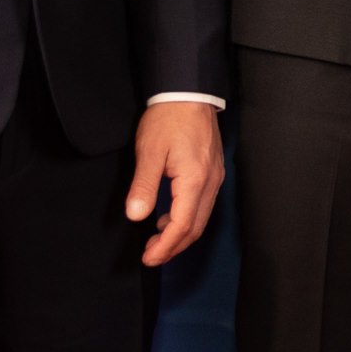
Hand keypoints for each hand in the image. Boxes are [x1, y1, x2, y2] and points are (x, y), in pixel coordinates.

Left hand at [124, 100, 225, 266]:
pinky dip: (187, 218)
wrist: (188, 93)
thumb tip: (136, 214)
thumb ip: (143, 186)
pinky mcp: (212, 172)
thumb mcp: (149, 152)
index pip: (182, 226)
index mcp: (194, 181)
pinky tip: (169, 216)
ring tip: (157, 239)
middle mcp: (210, 183)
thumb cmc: (169, 118)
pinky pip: (203, 205)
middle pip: (195, 228)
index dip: (165, 247)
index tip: (148, 258)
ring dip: (180, 234)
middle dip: (173, 247)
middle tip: (151, 255)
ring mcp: (214, 177)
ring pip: (201, 218)